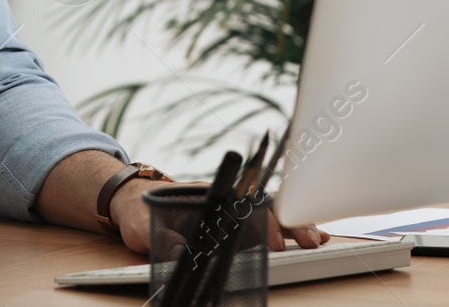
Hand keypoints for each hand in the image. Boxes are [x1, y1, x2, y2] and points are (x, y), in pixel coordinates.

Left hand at [107, 179, 328, 257]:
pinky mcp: (230, 221)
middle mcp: (220, 199)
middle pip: (262, 208)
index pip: (239, 207)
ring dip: (293, 225)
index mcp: (203, 196)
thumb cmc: (138, 212)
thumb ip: (163, 237)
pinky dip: (285, 229)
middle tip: (310, 242)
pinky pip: (262, 223)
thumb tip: (183, 253)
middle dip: (288, 224)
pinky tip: (306, 235)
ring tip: (317, 239)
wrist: (130, 201)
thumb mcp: (143, 226)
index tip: (273, 243)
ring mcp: (227, 209)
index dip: (259, 224)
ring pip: (268, 214)